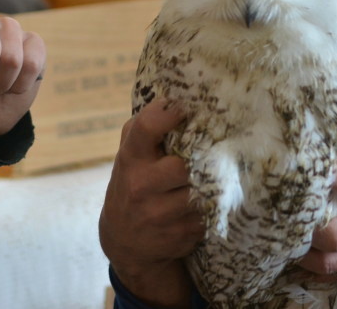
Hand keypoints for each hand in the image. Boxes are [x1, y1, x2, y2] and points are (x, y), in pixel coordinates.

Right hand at [99, 98, 203, 307]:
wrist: (125, 239)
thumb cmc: (135, 182)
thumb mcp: (131, 154)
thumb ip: (146, 127)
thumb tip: (178, 96)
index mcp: (131, 157)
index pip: (146, 128)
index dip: (168, 113)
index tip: (186, 107)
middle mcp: (141, 186)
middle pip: (186, 164)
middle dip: (201, 160)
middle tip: (212, 153)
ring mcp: (159, 215)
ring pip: (203, 190)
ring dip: (212, 185)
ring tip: (212, 179)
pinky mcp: (179, 235)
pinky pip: (210, 214)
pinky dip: (212, 207)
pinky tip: (205, 204)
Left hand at [297, 139, 336, 280]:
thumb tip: (335, 119)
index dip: (321, 176)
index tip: (295, 167)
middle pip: (335, 235)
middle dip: (306, 226)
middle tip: (284, 211)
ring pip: (332, 262)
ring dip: (304, 253)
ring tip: (284, 236)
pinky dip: (316, 269)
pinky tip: (299, 256)